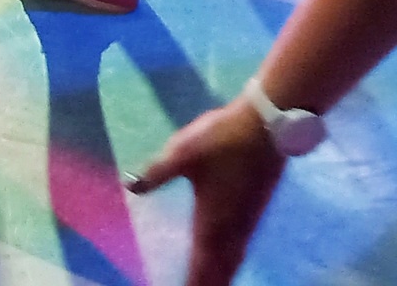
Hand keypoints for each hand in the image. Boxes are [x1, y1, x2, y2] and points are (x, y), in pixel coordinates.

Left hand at [126, 99, 286, 285]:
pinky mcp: (255, 209)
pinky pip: (241, 247)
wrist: (267, 126)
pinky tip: (230, 256)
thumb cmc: (222, 140)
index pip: (200, 264)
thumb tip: (129, 186)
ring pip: (233, 259)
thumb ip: (156, 172)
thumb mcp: (182, 153)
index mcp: (213, 221)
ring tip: (210, 283)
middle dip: (207, 283)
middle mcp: (232, 228)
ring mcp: (247, 220)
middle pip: (220, 269)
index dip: (191, 282)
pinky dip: (232, 260)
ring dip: (221, 275)